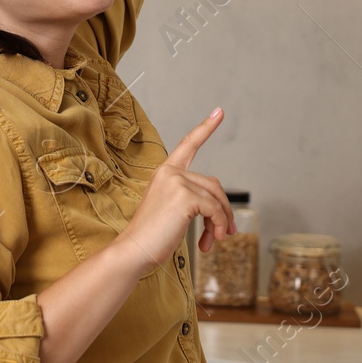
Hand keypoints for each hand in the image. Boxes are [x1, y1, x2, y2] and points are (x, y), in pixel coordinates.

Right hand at [116, 108, 233, 268]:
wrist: (134, 251)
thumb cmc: (152, 236)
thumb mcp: (173, 211)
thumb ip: (194, 199)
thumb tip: (224, 209)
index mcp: (165, 172)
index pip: (188, 145)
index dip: (206, 128)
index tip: (219, 111)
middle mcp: (170, 172)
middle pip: (213, 184)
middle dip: (223, 210)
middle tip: (226, 233)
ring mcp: (177, 182)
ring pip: (216, 198)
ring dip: (222, 222)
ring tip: (216, 240)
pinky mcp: (184, 197)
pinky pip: (215, 210)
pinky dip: (218, 227)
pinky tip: (209, 242)